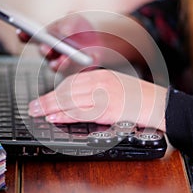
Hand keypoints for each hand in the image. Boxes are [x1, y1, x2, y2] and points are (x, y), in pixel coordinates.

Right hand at [17, 13, 101, 71]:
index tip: (21, 32)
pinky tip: (85, 60)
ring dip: (58, 63)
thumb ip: (69, 22)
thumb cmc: (80, 29)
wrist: (97, 41)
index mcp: (46, 37)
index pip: (31, 37)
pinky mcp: (75, 71)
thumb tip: (65, 32)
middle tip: (45, 47)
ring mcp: (61, 64)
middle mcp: (50, 52)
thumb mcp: (75, 20)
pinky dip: (79, 66)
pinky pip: (74, 71)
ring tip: (64, 59)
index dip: (24, 35)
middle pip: (44, 52)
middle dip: (44, 50)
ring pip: (56, 65)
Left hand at [28, 69, 166, 130]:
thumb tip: (75, 99)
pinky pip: (82, 111)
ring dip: (50, 106)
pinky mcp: (109, 109)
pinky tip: (54, 117)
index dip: (54, 91)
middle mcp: (102, 82)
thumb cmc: (139, 97)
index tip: (43, 99)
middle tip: (32, 107)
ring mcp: (105, 95)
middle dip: (47, 99)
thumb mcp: (116, 86)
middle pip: (67, 90)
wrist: (160, 103)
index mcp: (102, 75)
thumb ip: (97, 89)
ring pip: (71, 99)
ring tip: (36, 112)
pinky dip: (65, 114)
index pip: (72, 82)